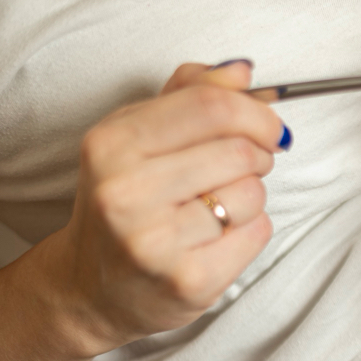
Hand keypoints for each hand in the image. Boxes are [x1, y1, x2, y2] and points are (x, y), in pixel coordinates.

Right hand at [51, 60, 285, 354]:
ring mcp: (155, 243)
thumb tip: (242, 71)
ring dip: (251, 197)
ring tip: (218, 207)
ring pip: (252, 195)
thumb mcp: (137, 137)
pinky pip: (256, 234)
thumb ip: (189, 96)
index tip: (269, 127)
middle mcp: (126, 193)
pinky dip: (251, 231)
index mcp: (111, 145)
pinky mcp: (188, 281)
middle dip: (258, 155)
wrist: (91, 288)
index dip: (256, 113)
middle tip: (244, 167)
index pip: (210, 107)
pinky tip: (217, 238)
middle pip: (239, 151)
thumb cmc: (125, 203)